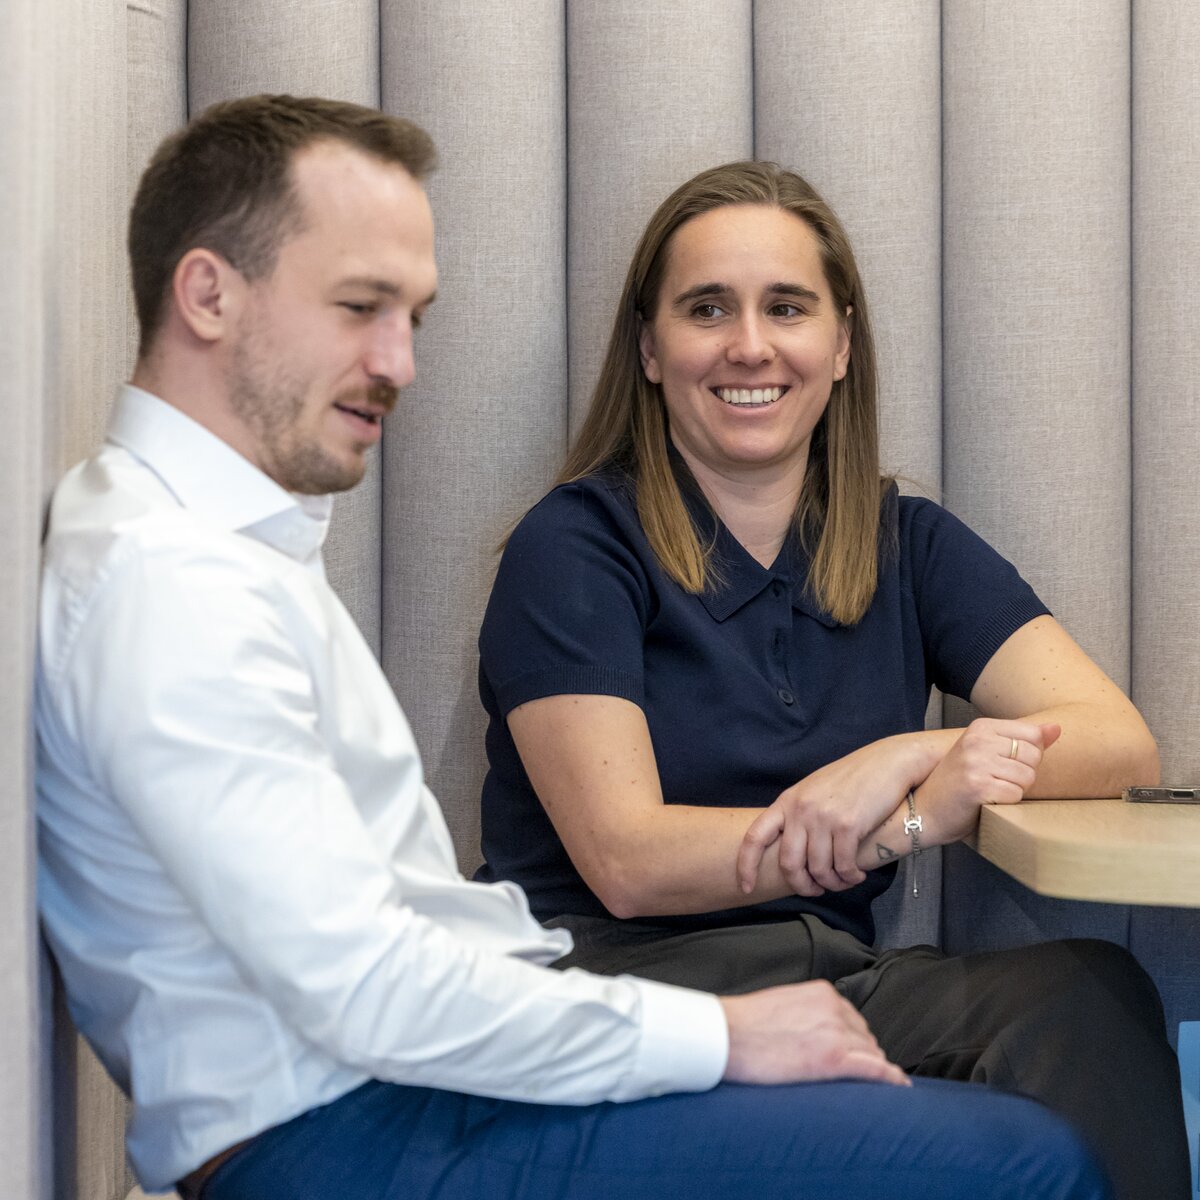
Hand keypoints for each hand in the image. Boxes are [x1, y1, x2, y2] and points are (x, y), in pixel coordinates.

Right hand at [720, 981, 909, 1086]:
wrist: (726, 1035)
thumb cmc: (745, 1024)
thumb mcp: (783, 1005)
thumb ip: (808, 1012)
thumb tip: (817, 1032)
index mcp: (823, 993)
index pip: (854, 1020)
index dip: (854, 1042)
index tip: (851, 1057)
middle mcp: (835, 1009)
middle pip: (865, 1038)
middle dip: (862, 1056)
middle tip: (853, 1078)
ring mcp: (836, 1033)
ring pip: (871, 1055)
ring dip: (871, 1070)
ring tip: (867, 1090)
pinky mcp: (833, 1060)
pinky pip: (874, 1070)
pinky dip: (890, 1079)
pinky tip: (899, 1088)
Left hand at [737, 736, 934, 896]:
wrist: (887, 761)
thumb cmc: (852, 778)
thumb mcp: (814, 791)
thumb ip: (799, 815)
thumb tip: (792, 848)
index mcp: (787, 801)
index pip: (755, 837)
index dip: (746, 866)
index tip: (746, 887)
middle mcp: (801, 809)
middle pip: (789, 863)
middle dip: (801, 885)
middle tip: (816, 890)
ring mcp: (823, 817)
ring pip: (819, 869)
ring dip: (832, 884)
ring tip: (843, 881)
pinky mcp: (849, 825)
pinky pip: (843, 866)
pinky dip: (850, 877)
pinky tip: (857, 875)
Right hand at [917, 717, 1060, 842]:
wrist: (925, 810)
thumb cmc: (958, 783)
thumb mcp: (986, 752)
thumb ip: (1022, 739)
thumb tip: (1057, 728)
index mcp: (980, 727)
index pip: (1032, 735)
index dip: (1027, 756)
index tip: (1003, 764)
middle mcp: (977, 740)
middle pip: (1033, 756)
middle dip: (1023, 774)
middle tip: (995, 780)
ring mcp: (976, 762)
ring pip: (1027, 777)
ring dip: (1015, 790)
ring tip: (991, 791)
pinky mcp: (978, 786)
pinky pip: (1015, 795)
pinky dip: (1006, 803)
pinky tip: (986, 801)